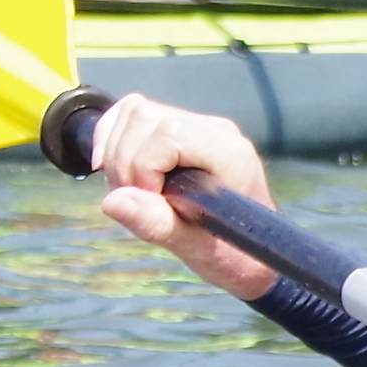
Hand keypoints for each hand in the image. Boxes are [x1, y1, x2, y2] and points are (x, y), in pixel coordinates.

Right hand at [86, 95, 276, 295]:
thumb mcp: (195, 248)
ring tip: (132, 192)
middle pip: (143, 117)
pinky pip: (136, 115)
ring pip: (135, 112)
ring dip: (116, 154)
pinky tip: (119, 173)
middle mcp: (216, 131)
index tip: (150, 202)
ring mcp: (199, 126)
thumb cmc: (232, 254)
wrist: (253, 252)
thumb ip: (157, 223)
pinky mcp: (182, 130)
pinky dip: (114, 140)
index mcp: (228, 154)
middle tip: (135, 201)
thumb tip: (113, 202)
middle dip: (123, 162)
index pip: (167, 133)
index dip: (143, 166)